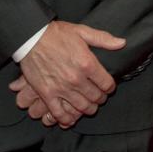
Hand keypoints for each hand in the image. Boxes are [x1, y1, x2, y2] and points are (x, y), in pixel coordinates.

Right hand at [10, 21, 125, 127]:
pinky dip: (67, 119)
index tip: (108, 87)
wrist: (30, 38)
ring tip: (89, 106)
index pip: (107, 84)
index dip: (110, 87)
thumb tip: (122, 43)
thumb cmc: (56, 34)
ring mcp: (61, 88)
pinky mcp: (47, 94)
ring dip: (88, 109)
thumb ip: (103, 39)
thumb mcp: (83, 31)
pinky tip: (71, 118)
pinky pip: (59, 113)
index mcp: (88, 63)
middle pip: (96, 97)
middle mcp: (76, 79)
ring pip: (81, 107)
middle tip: (99, 97)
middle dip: (100, 99)